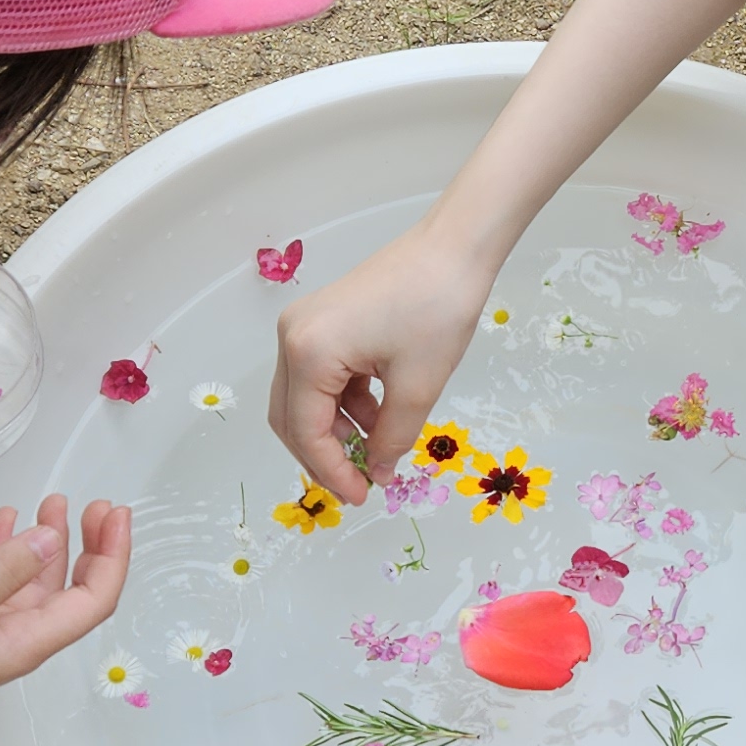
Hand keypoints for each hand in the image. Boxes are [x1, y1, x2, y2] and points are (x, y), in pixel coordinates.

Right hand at [0, 495, 130, 719]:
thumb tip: (51, 540)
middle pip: (70, 588)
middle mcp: (12, 638)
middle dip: (91, 546)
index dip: (112, 557)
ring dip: (48, 541)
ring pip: (31, 578)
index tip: (116, 516)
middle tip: (99, 507)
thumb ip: (5, 571)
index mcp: (24, 645)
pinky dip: (4, 547)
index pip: (91, 600)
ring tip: (57, 504)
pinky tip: (6, 521)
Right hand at [271, 226, 494, 502]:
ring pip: (305, 398)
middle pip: (291, 417)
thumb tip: (377, 472)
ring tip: (376, 452)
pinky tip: (377, 417)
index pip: (306, 431)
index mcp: (308, 352)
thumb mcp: (418, 387)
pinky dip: (343, 403)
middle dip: (323, 456)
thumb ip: (392, 439)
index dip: (331, 471)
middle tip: (359, 485)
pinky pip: (321, 376)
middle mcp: (293, 337)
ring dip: (335, 430)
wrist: (454, 247)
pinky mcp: (322, 321)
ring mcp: (303, 325)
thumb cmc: (438, 308)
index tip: (360, 497)